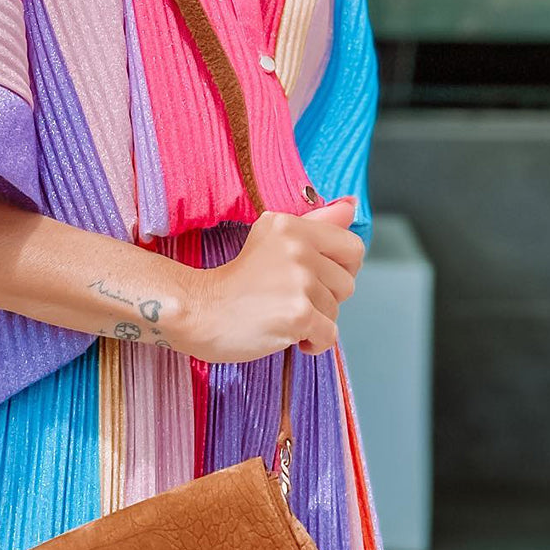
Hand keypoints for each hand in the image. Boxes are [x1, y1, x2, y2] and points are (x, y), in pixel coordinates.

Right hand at [178, 197, 364, 363]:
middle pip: (347, 283)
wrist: (197, 310)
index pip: (353, 247)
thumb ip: (316, 223)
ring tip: (281, 314)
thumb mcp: (270, 238)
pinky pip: (329, 336)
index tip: (316, 277)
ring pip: (336, 311)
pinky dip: (312, 343)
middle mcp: (298, 248)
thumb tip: (351, 205)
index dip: (341, 268)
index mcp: (292, 226)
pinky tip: (287, 334)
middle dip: (325, 298)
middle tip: (288, 297)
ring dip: (314, 321)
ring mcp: (299, 282)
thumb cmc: (233, 282)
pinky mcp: (298, 314)